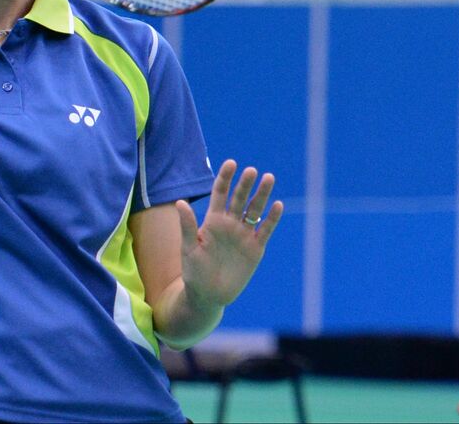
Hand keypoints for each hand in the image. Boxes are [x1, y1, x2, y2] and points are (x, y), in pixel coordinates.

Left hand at [176, 159, 283, 308]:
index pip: (220, 194)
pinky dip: (272, 218)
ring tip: (268, 178)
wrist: (208, 296)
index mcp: (213, 221)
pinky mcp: (255, 248)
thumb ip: (187, 226)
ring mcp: (244, 235)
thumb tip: (180, 202)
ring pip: (255, 210)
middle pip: (240, 199)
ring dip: (262, 195)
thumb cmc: (194, 272)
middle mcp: (230, 224)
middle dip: (245, 184)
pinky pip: (266, 230)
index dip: (225, 178)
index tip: (231, 163)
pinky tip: (278, 205)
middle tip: (252, 171)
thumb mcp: (188, 248)